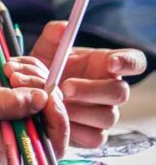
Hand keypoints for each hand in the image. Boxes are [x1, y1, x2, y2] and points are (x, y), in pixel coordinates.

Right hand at [0, 63, 67, 162]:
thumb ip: (12, 104)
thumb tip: (43, 98)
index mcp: (18, 148)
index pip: (54, 144)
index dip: (58, 122)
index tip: (47, 97)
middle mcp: (29, 132)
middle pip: (55, 113)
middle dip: (40, 89)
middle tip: (15, 77)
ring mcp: (30, 112)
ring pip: (50, 92)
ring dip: (33, 74)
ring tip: (8, 69)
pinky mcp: (28, 94)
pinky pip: (42, 78)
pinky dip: (31, 67)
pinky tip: (12, 65)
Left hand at [31, 20, 146, 147]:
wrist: (31, 95)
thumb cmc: (46, 70)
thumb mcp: (45, 50)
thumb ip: (53, 35)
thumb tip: (63, 27)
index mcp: (106, 64)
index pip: (134, 61)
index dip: (128, 61)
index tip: (111, 62)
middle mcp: (110, 90)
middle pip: (120, 92)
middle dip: (93, 90)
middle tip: (66, 86)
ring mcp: (104, 113)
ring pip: (107, 116)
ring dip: (80, 111)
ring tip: (54, 103)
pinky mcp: (94, 134)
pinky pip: (94, 137)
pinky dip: (74, 129)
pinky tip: (56, 120)